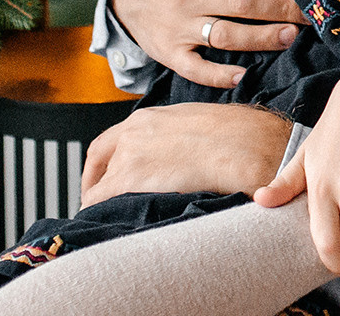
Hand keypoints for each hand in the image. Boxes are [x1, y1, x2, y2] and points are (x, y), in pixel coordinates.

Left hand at [81, 102, 291, 204]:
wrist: (246, 147)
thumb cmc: (236, 137)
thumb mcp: (198, 125)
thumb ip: (176, 136)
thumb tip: (178, 156)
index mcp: (149, 117)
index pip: (112, 139)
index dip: (104, 161)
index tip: (106, 176)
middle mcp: (133, 131)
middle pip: (98, 158)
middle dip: (93, 180)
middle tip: (97, 199)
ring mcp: (129, 154)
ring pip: (99, 184)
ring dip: (103, 200)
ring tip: (112, 216)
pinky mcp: (129, 178)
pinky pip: (98, 200)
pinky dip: (98, 211)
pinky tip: (108, 222)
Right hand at [110, 0, 300, 89]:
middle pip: (244, 4)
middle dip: (282, 9)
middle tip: (311, 14)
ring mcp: (178, 28)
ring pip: (227, 36)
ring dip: (262, 38)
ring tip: (291, 37)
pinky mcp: (170, 54)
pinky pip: (196, 68)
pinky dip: (219, 75)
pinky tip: (244, 75)